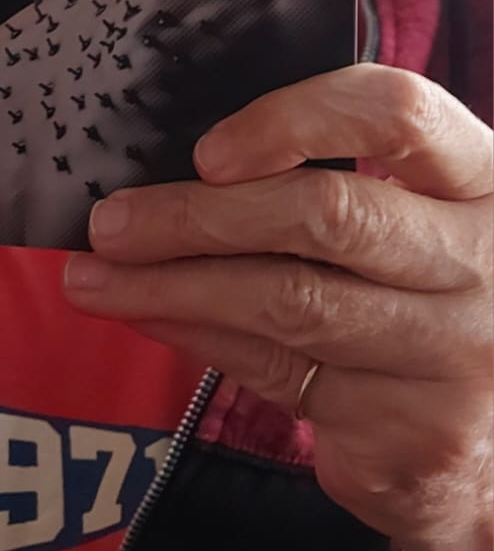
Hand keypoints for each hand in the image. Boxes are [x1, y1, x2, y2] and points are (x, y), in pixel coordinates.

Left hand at [62, 65, 492, 550]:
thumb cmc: (438, 303)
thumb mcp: (419, 227)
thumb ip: (333, 188)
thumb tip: (178, 174)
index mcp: (486, 182)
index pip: (399, 114)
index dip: (297, 118)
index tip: (210, 149)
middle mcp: (487, 266)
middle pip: (327, 214)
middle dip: (198, 215)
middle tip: (112, 222)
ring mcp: (458, 357)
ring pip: (286, 302)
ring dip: (171, 285)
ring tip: (95, 277)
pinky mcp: (415, 436)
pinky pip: (278, 373)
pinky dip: (198, 338)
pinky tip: (151, 318)